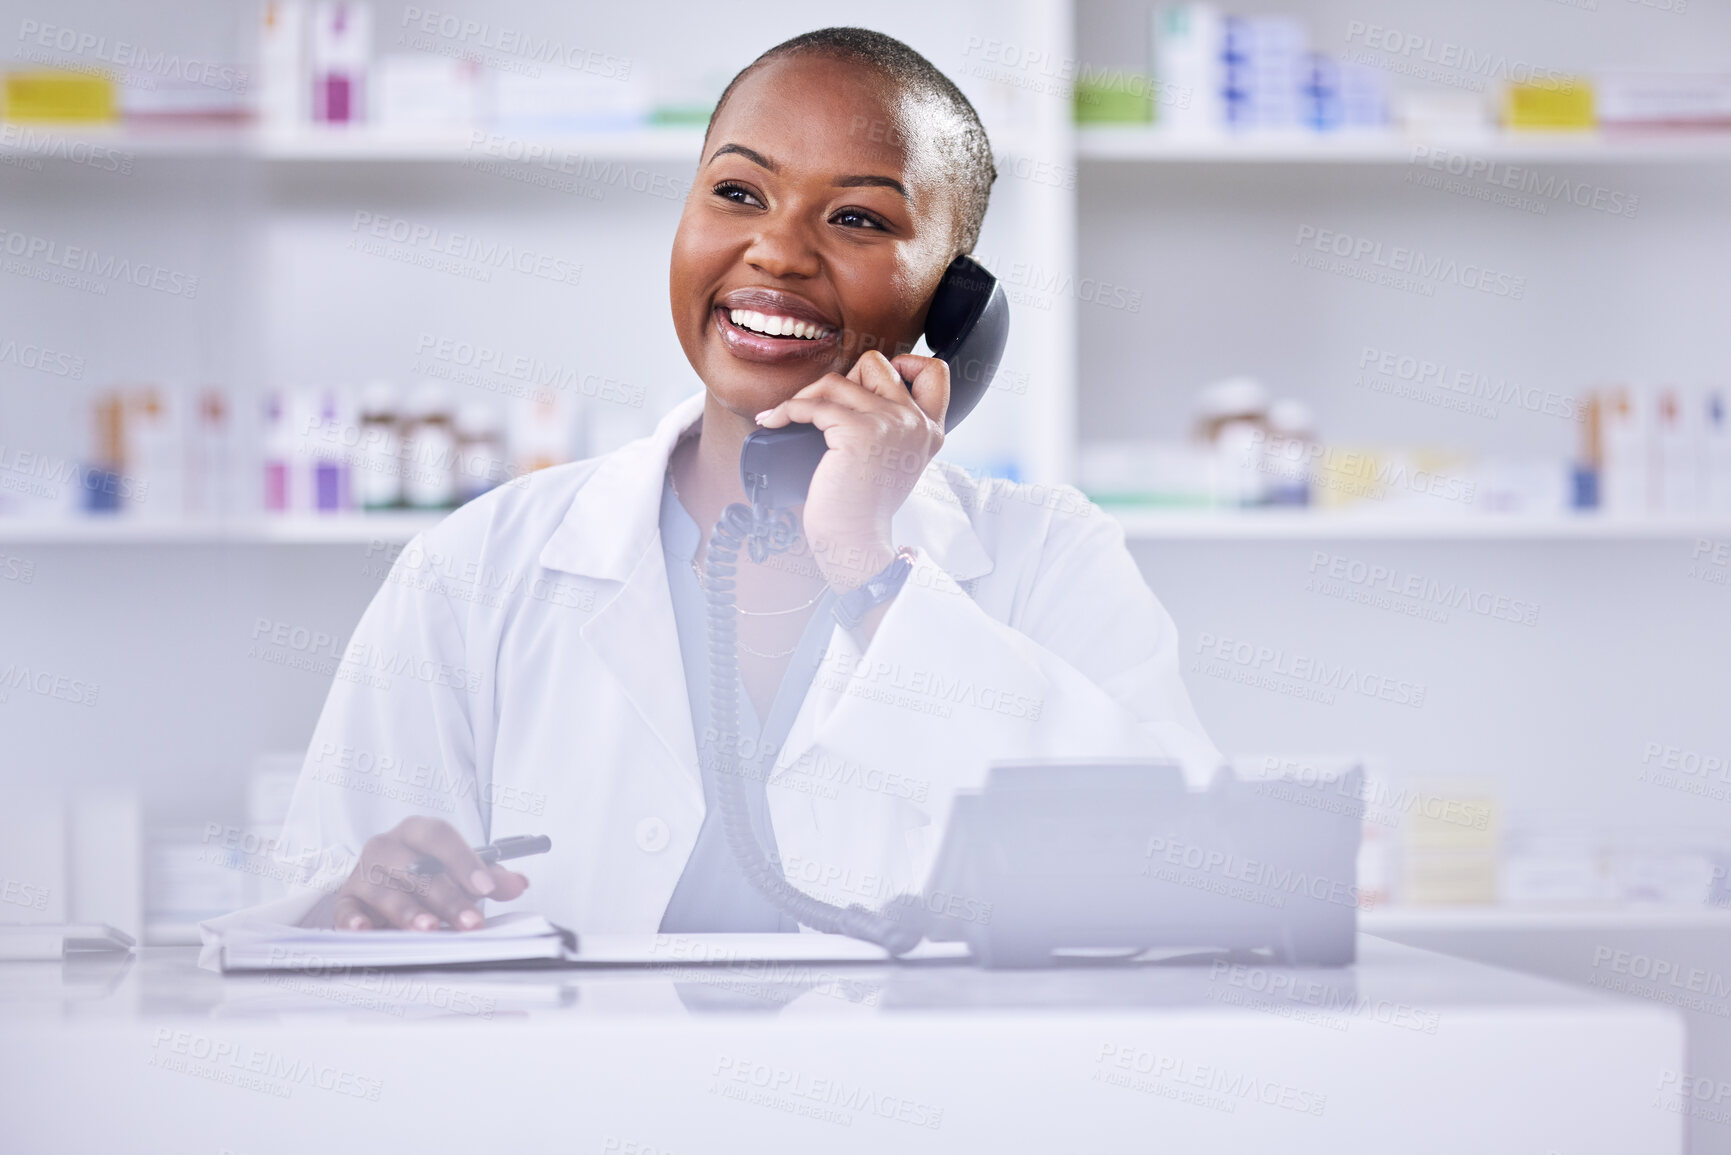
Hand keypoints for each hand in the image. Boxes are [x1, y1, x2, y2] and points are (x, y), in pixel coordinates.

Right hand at [331, 816, 529, 930]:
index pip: (438, 836)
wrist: (378, 886)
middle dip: (447, 897)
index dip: (463, 860)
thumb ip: (489, 877)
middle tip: (471, 922)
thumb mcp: (457, 873)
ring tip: (430, 929)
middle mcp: (386, 847)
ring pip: (385, 890)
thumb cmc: (423, 877)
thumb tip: (518, 883)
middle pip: (416, 868)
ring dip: (408, 911)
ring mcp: (362, 873)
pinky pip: (345, 910)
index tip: (487, 888)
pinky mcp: (346, 901)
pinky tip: (366, 930)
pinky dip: (353, 921)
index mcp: (416, 832)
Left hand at [755, 350, 946, 589]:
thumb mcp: (893, 462)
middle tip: (823, 410)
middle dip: (842, 379)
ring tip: (788, 415)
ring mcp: (889, 423)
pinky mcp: (858, 432)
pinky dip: (784, 410)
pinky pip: (811, 405)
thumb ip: (890, 428)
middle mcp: (915, 422)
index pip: (934, 371)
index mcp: (929, 430)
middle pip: (876, 364)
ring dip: (805, 396)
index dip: (903, 364)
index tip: (869, 386)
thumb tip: (848, 392)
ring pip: (837, 381)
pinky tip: (773, 422)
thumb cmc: (863, 509)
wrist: (856, 544)